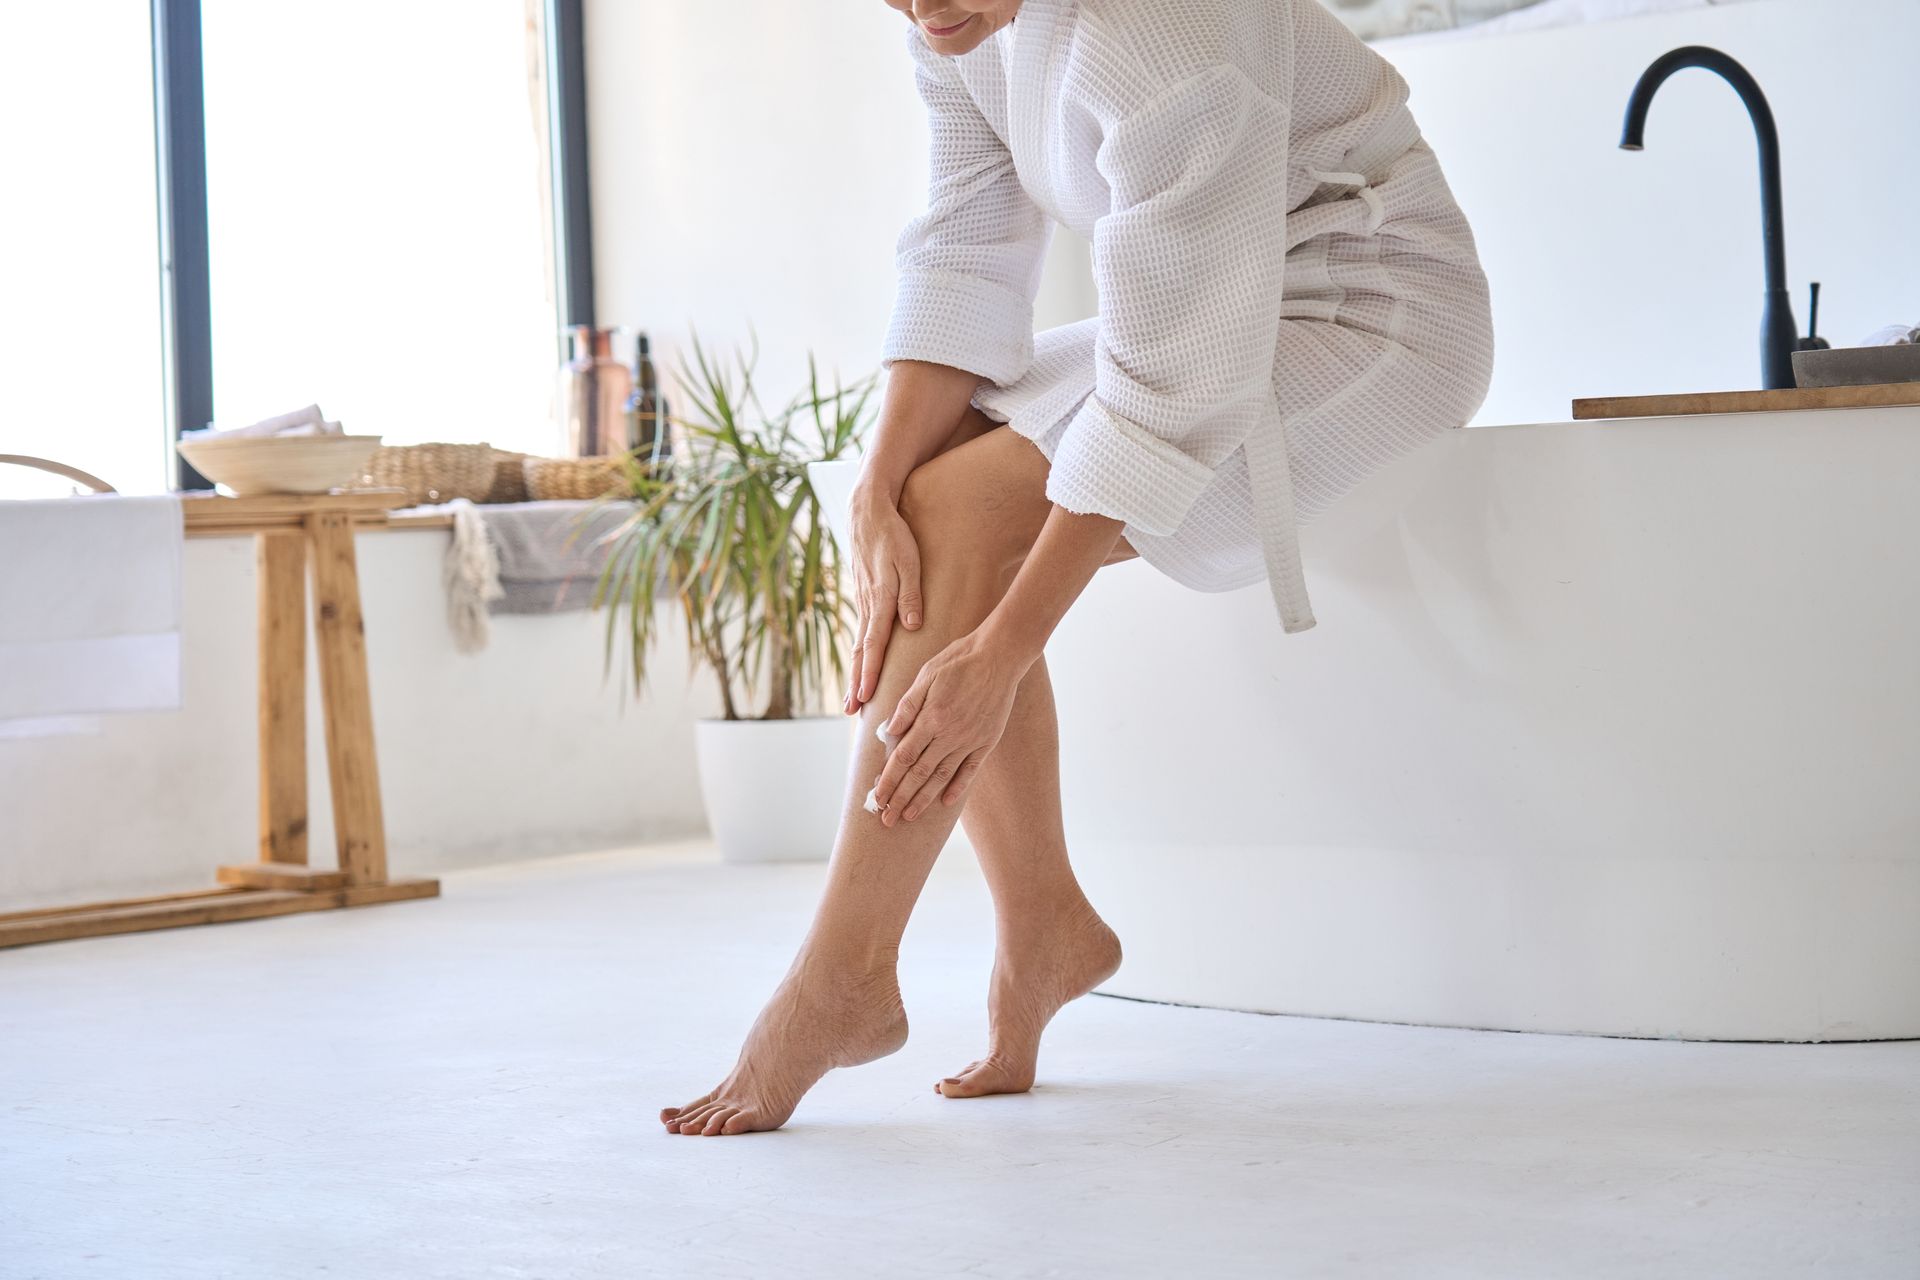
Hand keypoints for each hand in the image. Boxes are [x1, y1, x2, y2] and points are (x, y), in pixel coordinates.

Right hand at [844, 486, 923, 713]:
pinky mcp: (864, 596)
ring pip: (858, 645)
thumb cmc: (893, 534)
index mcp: (879, 600)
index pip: (873, 645)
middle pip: (860, 653)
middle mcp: (867, 605)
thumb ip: (911, 594)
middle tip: (851, 711)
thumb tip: (912, 625)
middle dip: (856, 683)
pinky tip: (860, 666)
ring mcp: (863, 601)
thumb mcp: (908, 561)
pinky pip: (860, 632)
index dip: (870, 672)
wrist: (866, 510)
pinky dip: (859, 654)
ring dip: (855, 673)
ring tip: (852, 698)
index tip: (867, 697)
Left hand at [871, 629, 1032, 825]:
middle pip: (920, 773)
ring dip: (924, 799)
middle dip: (901, 798)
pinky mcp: (987, 740)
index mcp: (931, 718)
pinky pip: (971, 769)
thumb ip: (907, 705)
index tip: (877, 798)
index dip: (888, 780)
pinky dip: (958, 787)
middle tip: (887, 820)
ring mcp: (970, 739)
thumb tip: (889, 731)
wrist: (1000, 655)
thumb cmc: (959, 660)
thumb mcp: (926, 674)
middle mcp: (950, 734)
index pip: (903, 757)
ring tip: (909, 816)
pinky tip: (946, 802)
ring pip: (942, 776)